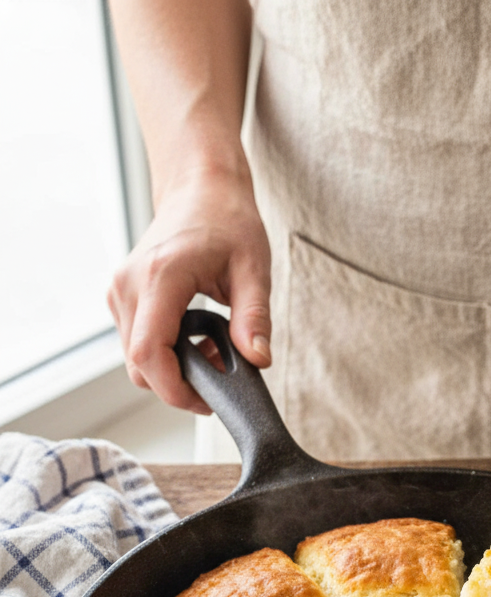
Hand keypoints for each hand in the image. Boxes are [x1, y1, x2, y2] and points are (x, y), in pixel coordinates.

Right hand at [108, 168, 271, 413]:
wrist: (199, 187)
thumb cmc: (227, 220)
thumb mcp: (254, 269)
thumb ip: (254, 318)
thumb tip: (257, 361)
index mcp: (160, 277)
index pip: (149, 353)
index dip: (174, 389)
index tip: (206, 401)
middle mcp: (129, 285)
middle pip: (139, 364)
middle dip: (178, 384)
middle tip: (220, 379)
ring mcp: (119, 291)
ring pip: (136, 358)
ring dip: (174, 369)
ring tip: (213, 352)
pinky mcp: (121, 297)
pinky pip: (137, 342)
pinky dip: (166, 353)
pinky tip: (197, 340)